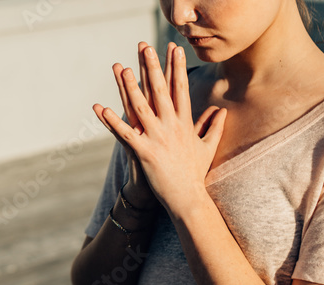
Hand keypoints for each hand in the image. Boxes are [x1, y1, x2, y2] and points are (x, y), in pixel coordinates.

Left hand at [93, 41, 226, 213]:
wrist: (188, 198)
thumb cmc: (196, 173)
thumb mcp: (208, 147)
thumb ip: (213, 127)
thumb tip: (222, 111)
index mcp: (184, 123)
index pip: (180, 88)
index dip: (177, 67)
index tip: (175, 48)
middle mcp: (171, 126)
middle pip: (160, 91)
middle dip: (152, 67)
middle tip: (146, 47)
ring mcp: (157, 139)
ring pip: (141, 107)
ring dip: (129, 87)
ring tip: (121, 68)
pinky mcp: (144, 152)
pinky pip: (124, 134)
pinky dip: (112, 121)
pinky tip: (101, 109)